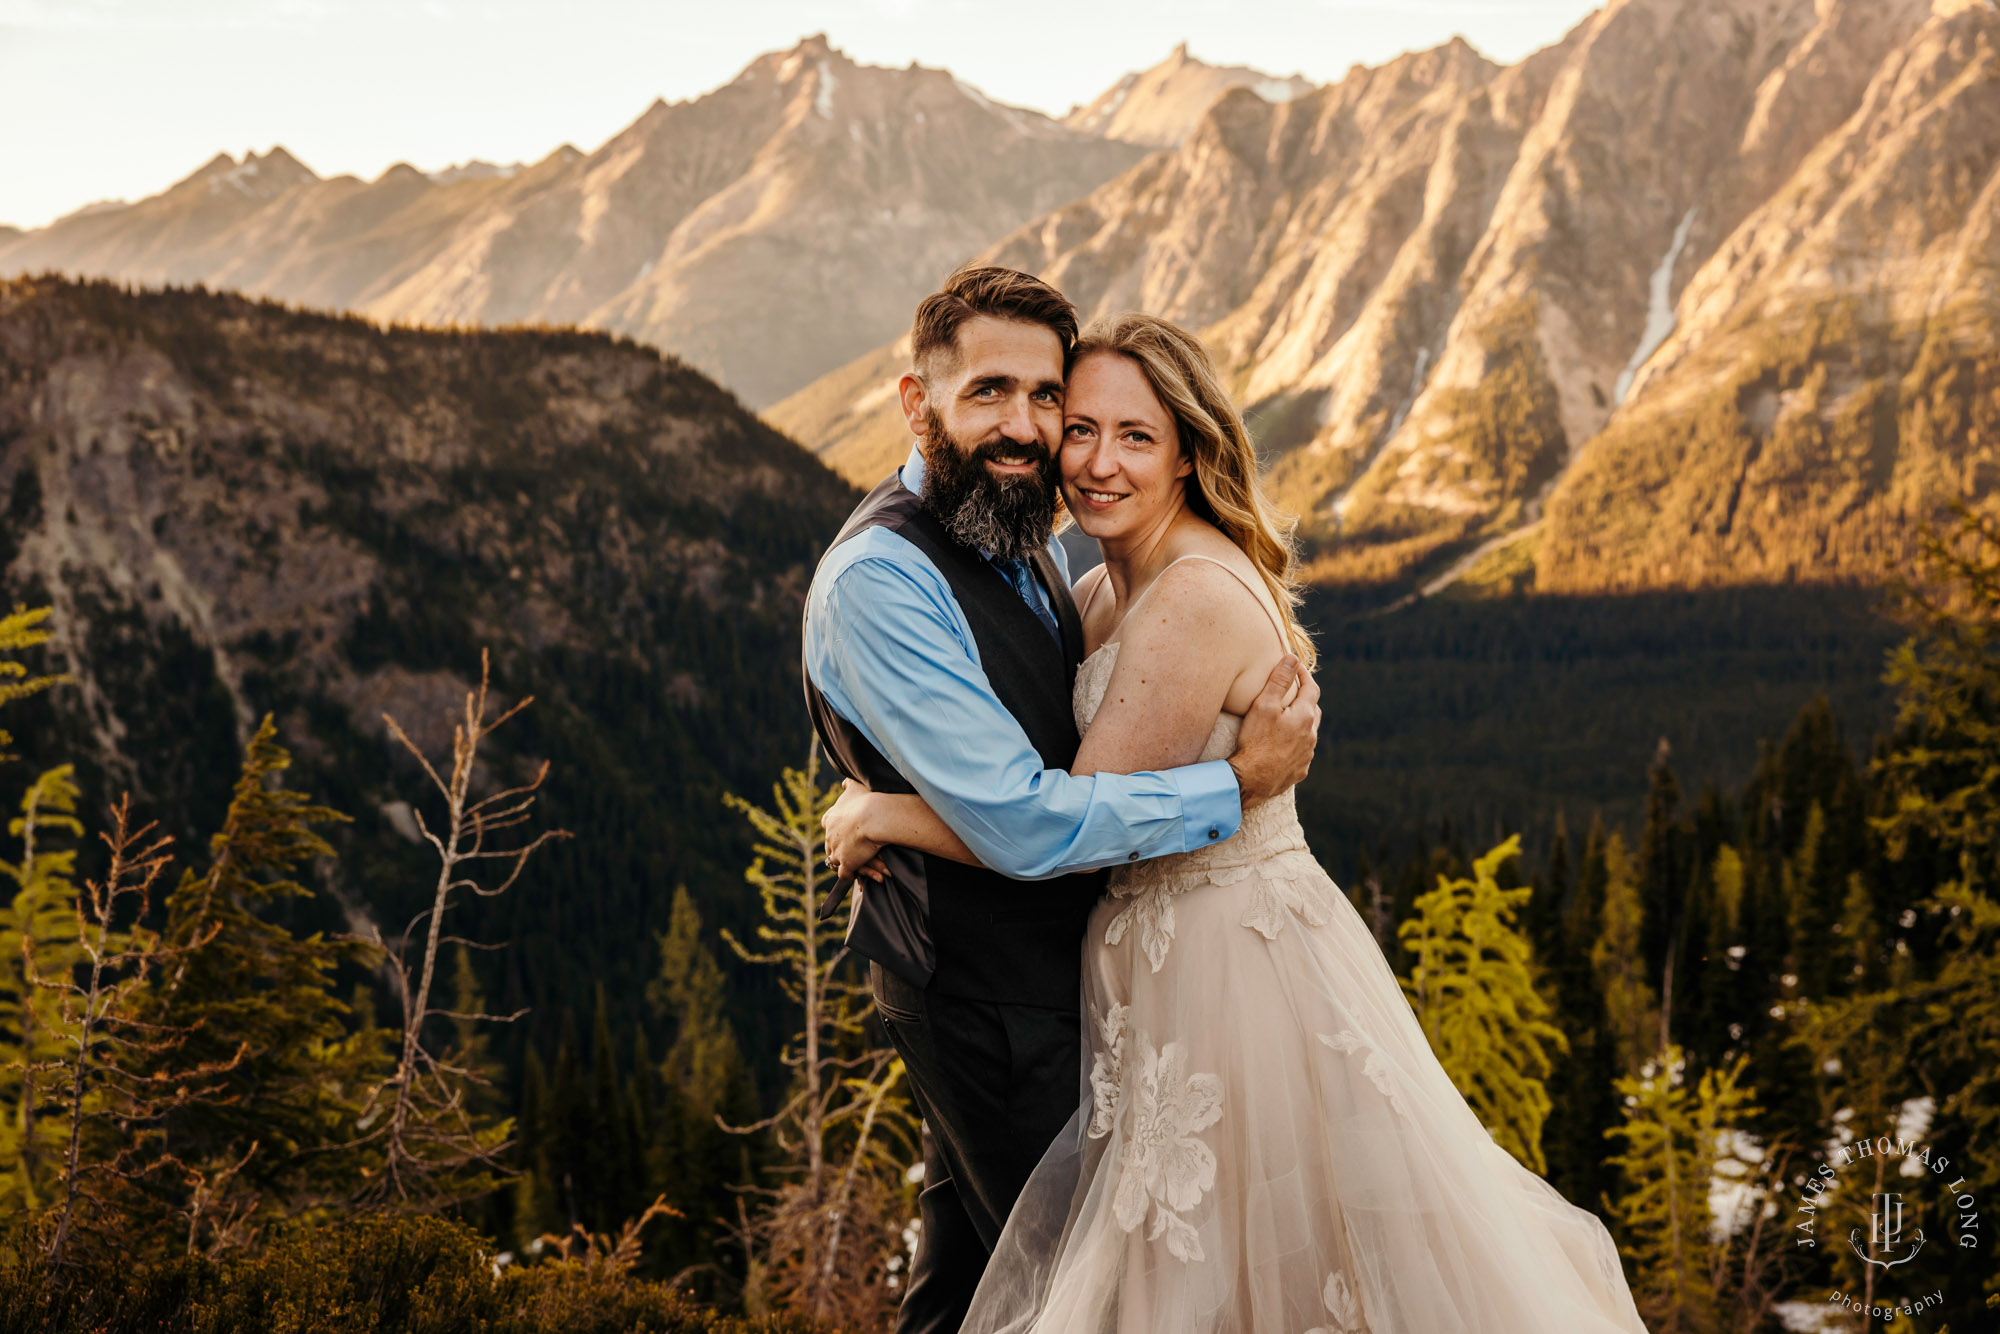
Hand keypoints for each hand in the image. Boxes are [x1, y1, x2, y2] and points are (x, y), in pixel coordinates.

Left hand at [823, 779, 887, 881]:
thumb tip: (844, 783)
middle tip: (851, 849)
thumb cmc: (868, 799)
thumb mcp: (856, 786)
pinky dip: (851, 875)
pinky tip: (857, 877)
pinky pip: (845, 874)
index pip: (827, 824)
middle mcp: (830, 835)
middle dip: (838, 847)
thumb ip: (848, 785)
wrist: (874, 816)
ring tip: (854, 866)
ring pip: (834, 861)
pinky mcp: (846, 864)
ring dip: (844, 863)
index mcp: (831, 817)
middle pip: (830, 844)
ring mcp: (837, 851)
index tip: (842, 829)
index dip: (834, 827)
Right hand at [1226, 655, 1320, 807]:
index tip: (1296, 667)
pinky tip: (1282, 745)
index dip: (1304, 675)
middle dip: (1304, 699)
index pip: (1311, 688)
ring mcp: (1306, 755)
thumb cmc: (1256, 740)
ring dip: (1300, 724)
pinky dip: (1295, 744)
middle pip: (1314, 711)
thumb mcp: (1264, 705)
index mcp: (1305, 716)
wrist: (1251, 779)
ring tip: (1285, 719)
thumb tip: (1292, 658)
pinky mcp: (1299, 770)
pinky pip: (1302, 752)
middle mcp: (1311, 735)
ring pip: (1308, 733)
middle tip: (1291, 693)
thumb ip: (1279, 681)